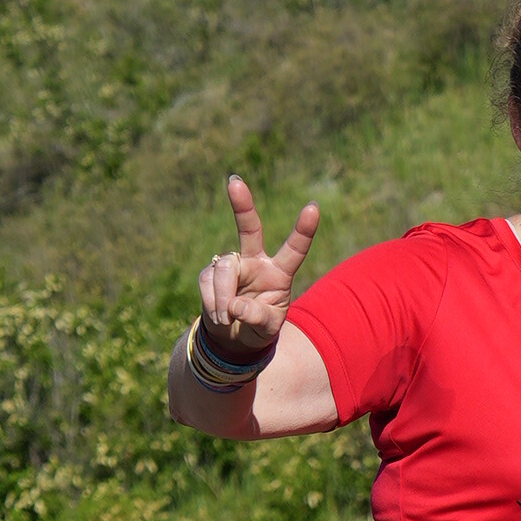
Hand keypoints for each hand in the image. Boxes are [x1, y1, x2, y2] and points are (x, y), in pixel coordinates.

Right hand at [195, 175, 321, 358]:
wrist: (233, 337)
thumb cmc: (258, 328)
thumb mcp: (266, 328)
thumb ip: (257, 317)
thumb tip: (235, 306)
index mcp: (280, 272)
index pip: (294, 249)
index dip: (304, 230)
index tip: (313, 207)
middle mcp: (256, 261)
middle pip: (249, 229)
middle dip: (242, 206)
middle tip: (234, 182)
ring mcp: (232, 264)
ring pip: (225, 267)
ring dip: (223, 296)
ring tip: (227, 318)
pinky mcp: (211, 272)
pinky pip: (208, 281)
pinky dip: (212, 303)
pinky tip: (219, 316)